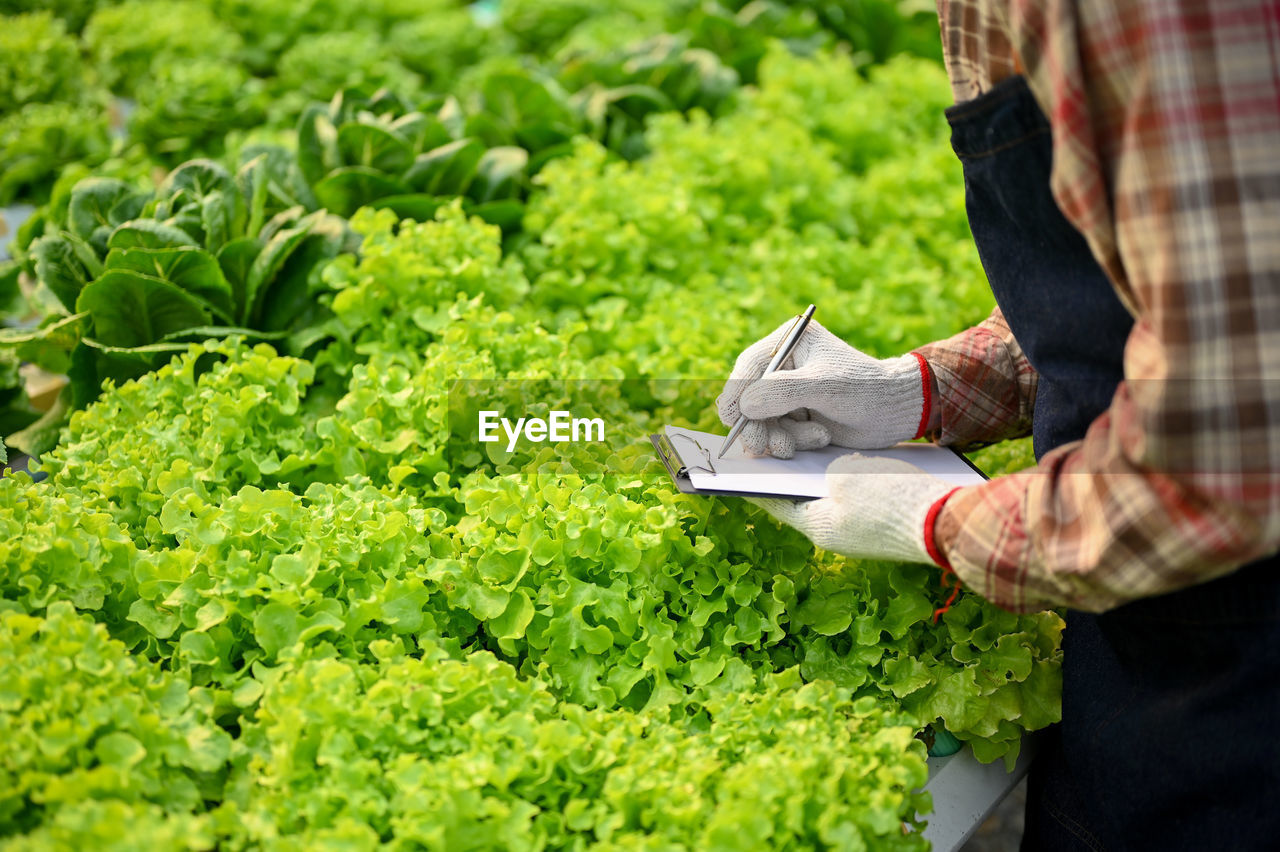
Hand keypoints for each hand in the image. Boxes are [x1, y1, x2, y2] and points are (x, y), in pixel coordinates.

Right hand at [716, 318, 927, 457]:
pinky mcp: (794, 416)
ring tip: (813, 437)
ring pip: (761, 420)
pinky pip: (777, 433)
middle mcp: (784, 365)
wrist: (894, 413)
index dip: (736, 392)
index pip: (749, 366)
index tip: (731, 418)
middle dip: (757, 423)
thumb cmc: (865, 389)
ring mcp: (787, 393)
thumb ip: (781, 392)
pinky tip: (820, 436)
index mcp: (790, 341)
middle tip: (763, 444)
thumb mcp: (824, 385)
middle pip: (749, 397)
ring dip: (780, 436)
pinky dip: (794, 440)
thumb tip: (744, 406)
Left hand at [749, 455, 955, 565]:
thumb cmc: (891, 498)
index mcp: (817, 527)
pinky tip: (851, 456)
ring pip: (831, 498)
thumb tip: (829, 472)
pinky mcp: (880, 526)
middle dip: (792, 471)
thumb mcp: (848, 474)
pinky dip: (849, 480)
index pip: (774, 500)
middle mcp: (834, 536)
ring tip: (814, 445)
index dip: (758, 477)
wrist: (945, 521)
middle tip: (778, 443)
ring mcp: (858, 535)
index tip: (743, 459)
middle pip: (801, 498)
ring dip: (823, 474)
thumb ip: (826, 471)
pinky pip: (856, 499)